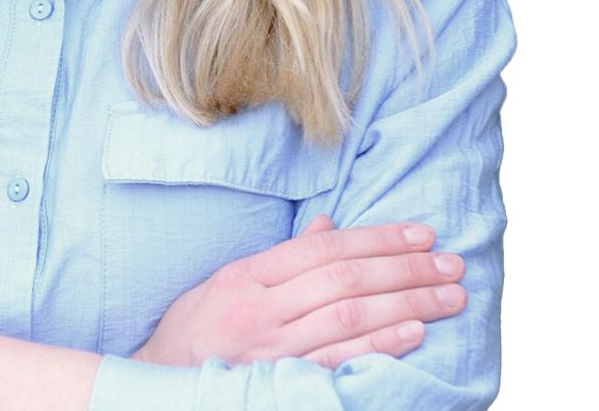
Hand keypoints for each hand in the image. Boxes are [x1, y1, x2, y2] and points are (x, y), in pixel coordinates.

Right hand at [133, 213, 467, 369]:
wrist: (161, 382)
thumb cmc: (197, 328)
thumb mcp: (228, 280)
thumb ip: (282, 257)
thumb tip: (328, 226)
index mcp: (248, 275)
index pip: (323, 248)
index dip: (376, 238)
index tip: (420, 233)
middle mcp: (261, 309)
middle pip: (344, 279)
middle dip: (403, 268)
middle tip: (450, 262)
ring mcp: (274, 350)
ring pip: (349, 316)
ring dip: (406, 303)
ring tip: (448, 294)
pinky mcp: (284, 384)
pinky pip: (339, 362)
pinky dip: (379, 345)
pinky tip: (414, 333)